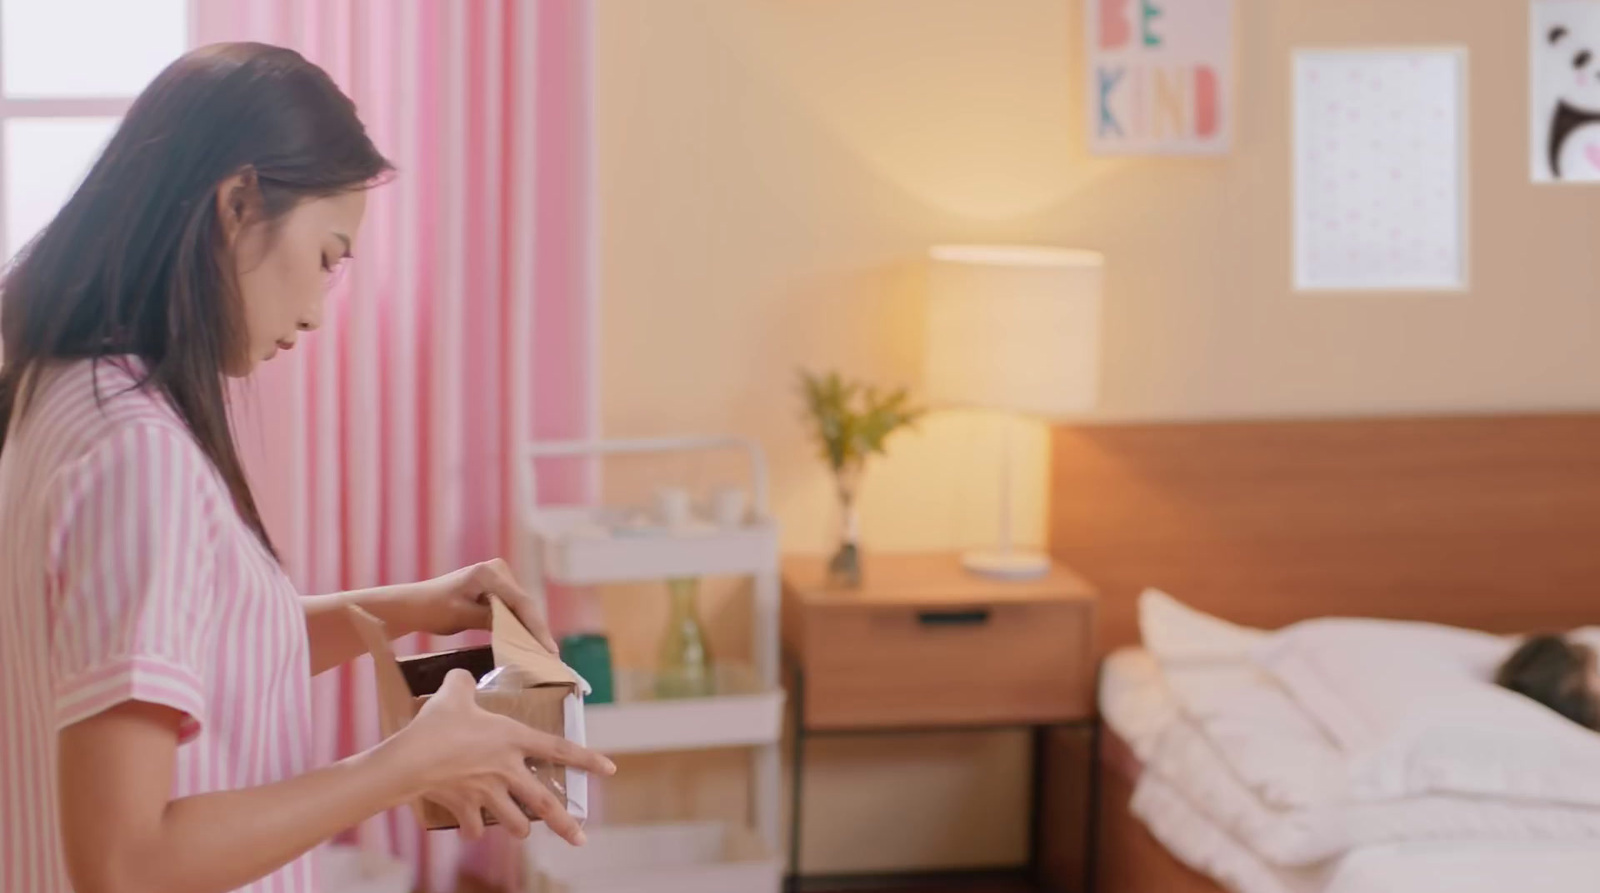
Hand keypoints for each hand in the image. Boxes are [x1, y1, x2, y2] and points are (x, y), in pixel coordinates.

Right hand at [391, 669, 614, 842]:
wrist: (411, 759)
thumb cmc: (437, 724)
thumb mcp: (454, 693)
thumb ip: (463, 683)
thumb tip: (461, 676)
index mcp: (513, 739)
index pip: (560, 748)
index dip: (587, 759)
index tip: (609, 770)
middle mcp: (507, 770)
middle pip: (544, 803)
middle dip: (565, 824)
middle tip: (580, 839)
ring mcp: (487, 793)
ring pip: (515, 822)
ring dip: (519, 827)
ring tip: (521, 829)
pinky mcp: (465, 808)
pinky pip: (474, 827)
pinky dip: (474, 831)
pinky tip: (471, 830)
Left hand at [398, 559, 558, 651]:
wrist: (414, 605)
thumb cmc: (432, 609)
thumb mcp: (462, 616)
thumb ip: (490, 619)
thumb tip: (518, 630)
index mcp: (489, 573)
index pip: (520, 602)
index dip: (536, 627)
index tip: (548, 649)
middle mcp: (498, 569)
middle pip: (525, 603)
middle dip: (537, 629)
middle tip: (551, 656)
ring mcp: (498, 577)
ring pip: (521, 607)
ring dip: (531, 628)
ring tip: (545, 652)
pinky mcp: (496, 588)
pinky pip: (513, 608)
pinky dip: (520, 624)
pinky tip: (530, 642)